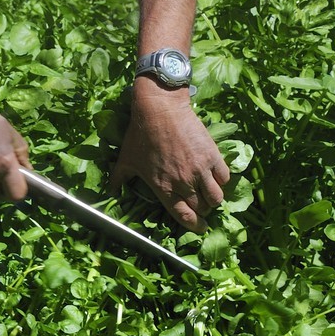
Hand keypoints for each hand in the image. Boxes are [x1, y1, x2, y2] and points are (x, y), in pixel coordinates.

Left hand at [110, 85, 229, 230]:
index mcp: (164, 188)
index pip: (184, 216)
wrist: (160, 109)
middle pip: (202, 208)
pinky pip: (224, 178)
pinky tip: (215, 177)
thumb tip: (109, 192)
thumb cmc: (140, 134)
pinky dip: (221, 180)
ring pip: (216, 197)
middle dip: (202, 211)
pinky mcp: (212, 156)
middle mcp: (184, 183)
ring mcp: (200, 170)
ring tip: (209, 193)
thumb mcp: (126, 159)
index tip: (199, 226)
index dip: (194, 225)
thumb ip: (118, 179)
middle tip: (202, 206)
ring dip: (213, 198)